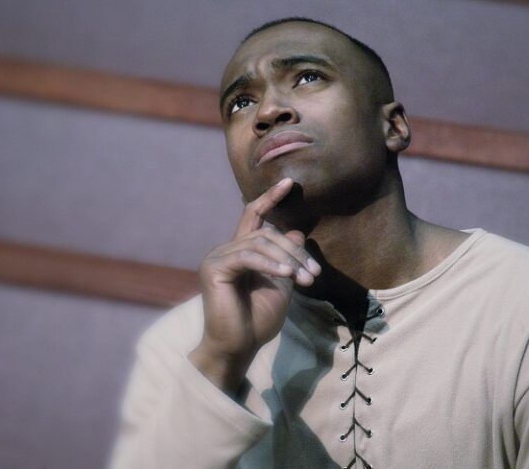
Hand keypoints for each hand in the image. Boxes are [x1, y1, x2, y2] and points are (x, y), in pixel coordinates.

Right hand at [189, 178, 320, 392]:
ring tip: (305, 280)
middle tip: (314, 274)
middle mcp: (225, 250)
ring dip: (287, 260)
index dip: (270, 197)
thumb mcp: (281, 285)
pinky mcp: (214, 269)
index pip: (254, 216)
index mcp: (240, 252)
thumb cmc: (257, 320)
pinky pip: (248, 257)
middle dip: (295, 252)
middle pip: (266, 234)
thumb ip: (287, 259)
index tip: (290, 182)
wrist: (239, 347)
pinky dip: (270, 264)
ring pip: (259, 243)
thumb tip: (296, 232)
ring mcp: (217, 258)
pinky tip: (287, 276)